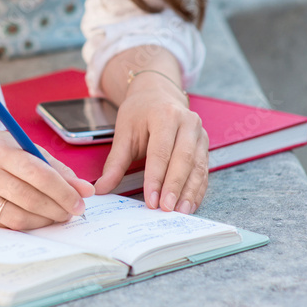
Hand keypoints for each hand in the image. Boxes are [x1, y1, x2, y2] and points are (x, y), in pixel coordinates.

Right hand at [0, 128, 93, 229]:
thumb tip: (85, 191)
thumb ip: (56, 168)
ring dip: (44, 220)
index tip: (80, 201)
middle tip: (71, 211)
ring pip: (18, 217)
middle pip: (29, 199)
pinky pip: (6, 226)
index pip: (37, 174)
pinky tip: (36, 218)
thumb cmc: (0, 151)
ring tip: (56, 215)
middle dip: (57, 209)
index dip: (63, 191)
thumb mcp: (26, 148)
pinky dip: (27, 225)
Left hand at [94, 90, 208, 213]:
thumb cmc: (139, 113)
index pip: (160, 151)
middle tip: (165, 208)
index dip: (156, 178)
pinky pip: (204, 171)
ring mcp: (200, 134)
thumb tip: (101, 188)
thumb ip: (114, 162)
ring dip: (189, 192)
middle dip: (174, 186)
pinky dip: (197, 190)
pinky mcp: (205, 145)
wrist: (157, 94)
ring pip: (198, 167)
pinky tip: (189, 204)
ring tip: (179, 211)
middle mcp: (187, 122)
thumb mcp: (123, 132)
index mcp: (164, 115)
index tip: (151, 200)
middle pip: (183, 159)